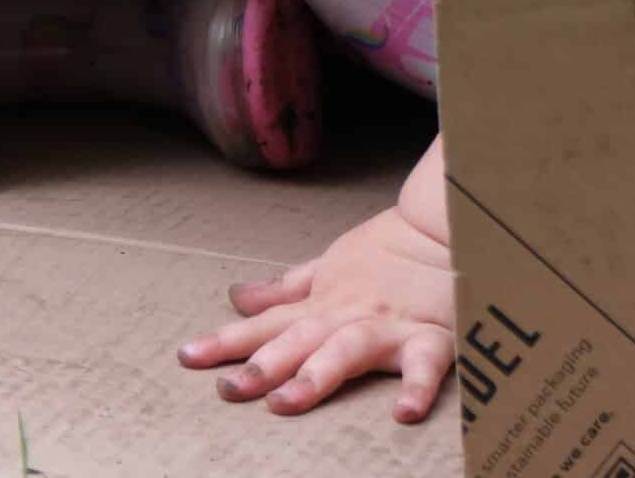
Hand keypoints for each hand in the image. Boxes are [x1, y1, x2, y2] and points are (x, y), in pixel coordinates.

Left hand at [178, 201, 455, 420]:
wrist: (446, 222)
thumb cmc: (389, 249)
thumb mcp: (329, 264)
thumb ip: (285, 288)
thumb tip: (237, 297)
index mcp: (323, 302)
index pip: (267, 325)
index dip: (227, 341)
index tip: (188, 357)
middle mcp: (348, 315)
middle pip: (299, 341)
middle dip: (263, 365)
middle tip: (229, 389)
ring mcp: (388, 326)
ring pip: (348, 350)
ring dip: (317, 374)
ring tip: (286, 402)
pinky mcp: (433, 335)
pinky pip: (427, 364)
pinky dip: (417, 386)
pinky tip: (403, 413)